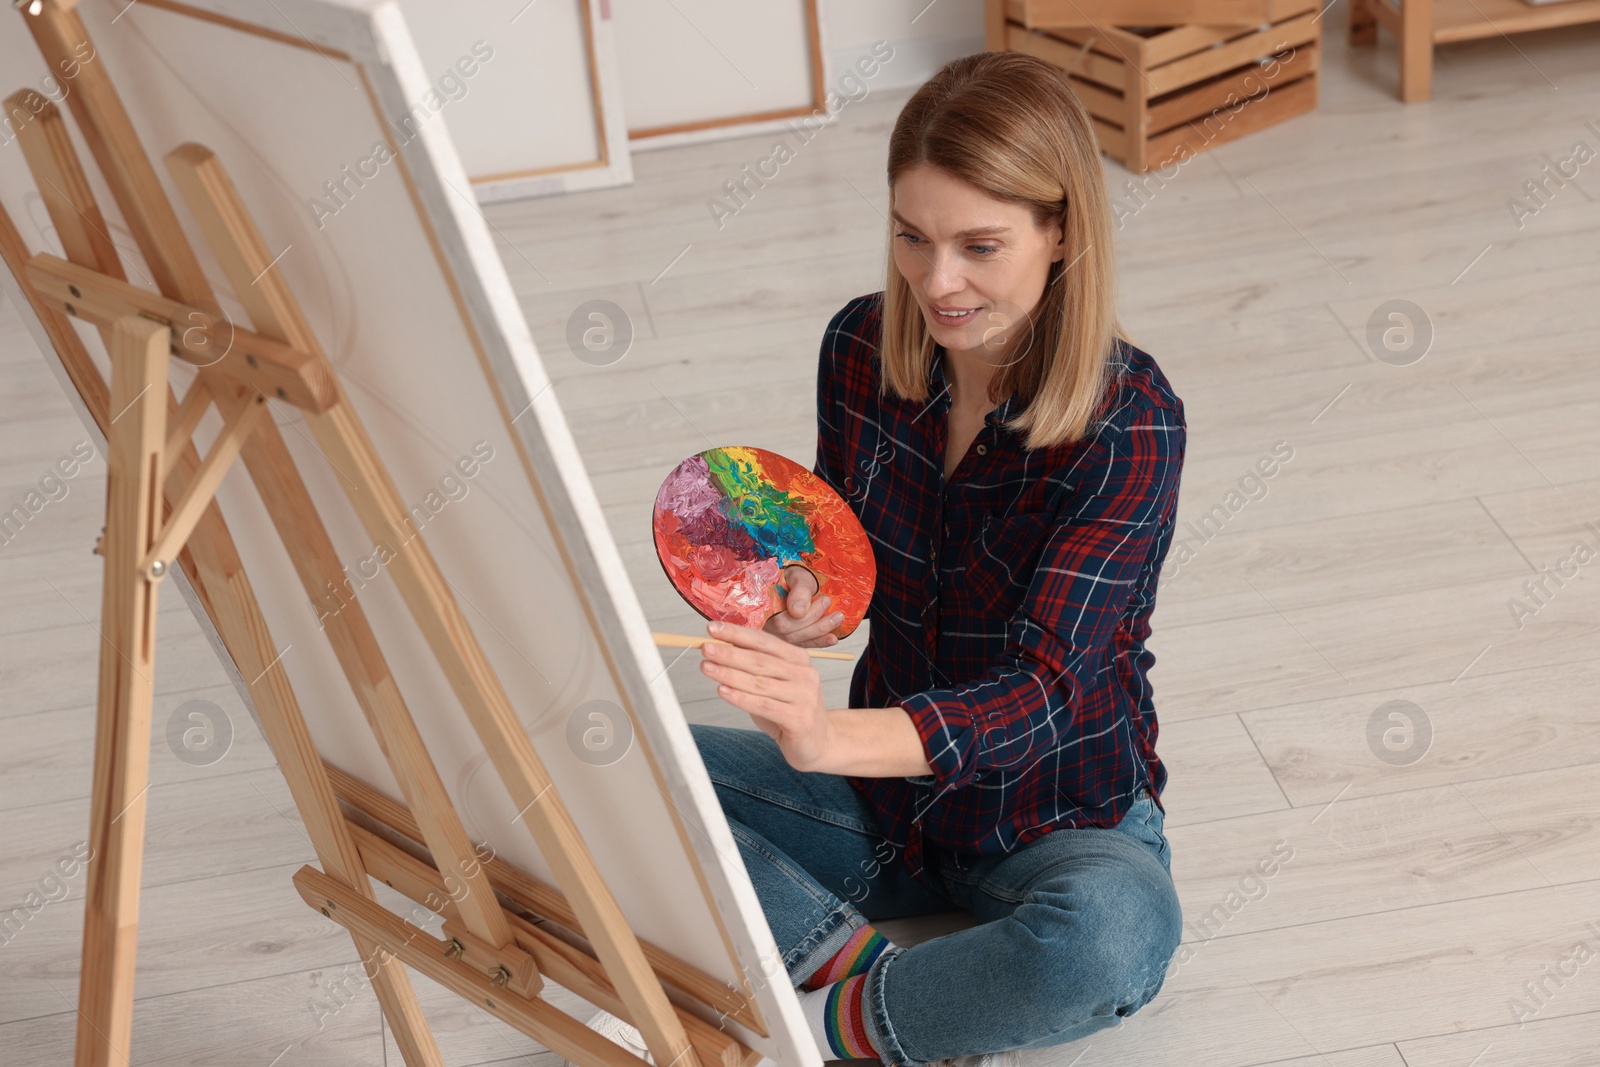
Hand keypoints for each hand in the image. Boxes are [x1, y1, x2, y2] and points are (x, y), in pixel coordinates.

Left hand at [700, 620, 834, 771]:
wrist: (819, 742)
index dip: (737, 633)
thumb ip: (755, 667)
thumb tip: (722, 646)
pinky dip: (741, 697)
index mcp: (798, 658)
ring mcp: (804, 696)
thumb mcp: (775, 683)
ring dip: (729, 674)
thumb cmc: (790, 709)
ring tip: (707, 667)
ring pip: (759, 682)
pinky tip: (722, 691)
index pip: (764, 641)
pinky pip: (764, 705)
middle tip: (705, 648)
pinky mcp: (800, 719)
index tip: (713, 627)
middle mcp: (804, 674)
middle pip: (760, 660)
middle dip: (729, 652)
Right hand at [763, 564, 843, 647]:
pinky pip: (802, 645)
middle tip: (833, 607)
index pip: (779, 621)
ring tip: (838, 618)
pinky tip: (832, 638)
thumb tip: (798, 612)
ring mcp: (775, 635)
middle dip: (815, 622)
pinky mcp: (788, 640)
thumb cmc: (791, 577)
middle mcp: (765, 625)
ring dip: (821, 631)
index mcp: (762, 608)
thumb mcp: (797, 576)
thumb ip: (798, 592)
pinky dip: (819, 642)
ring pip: (797, 640)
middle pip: (789, 633)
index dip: (802, 618)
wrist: (791, 580)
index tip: (824, 600)